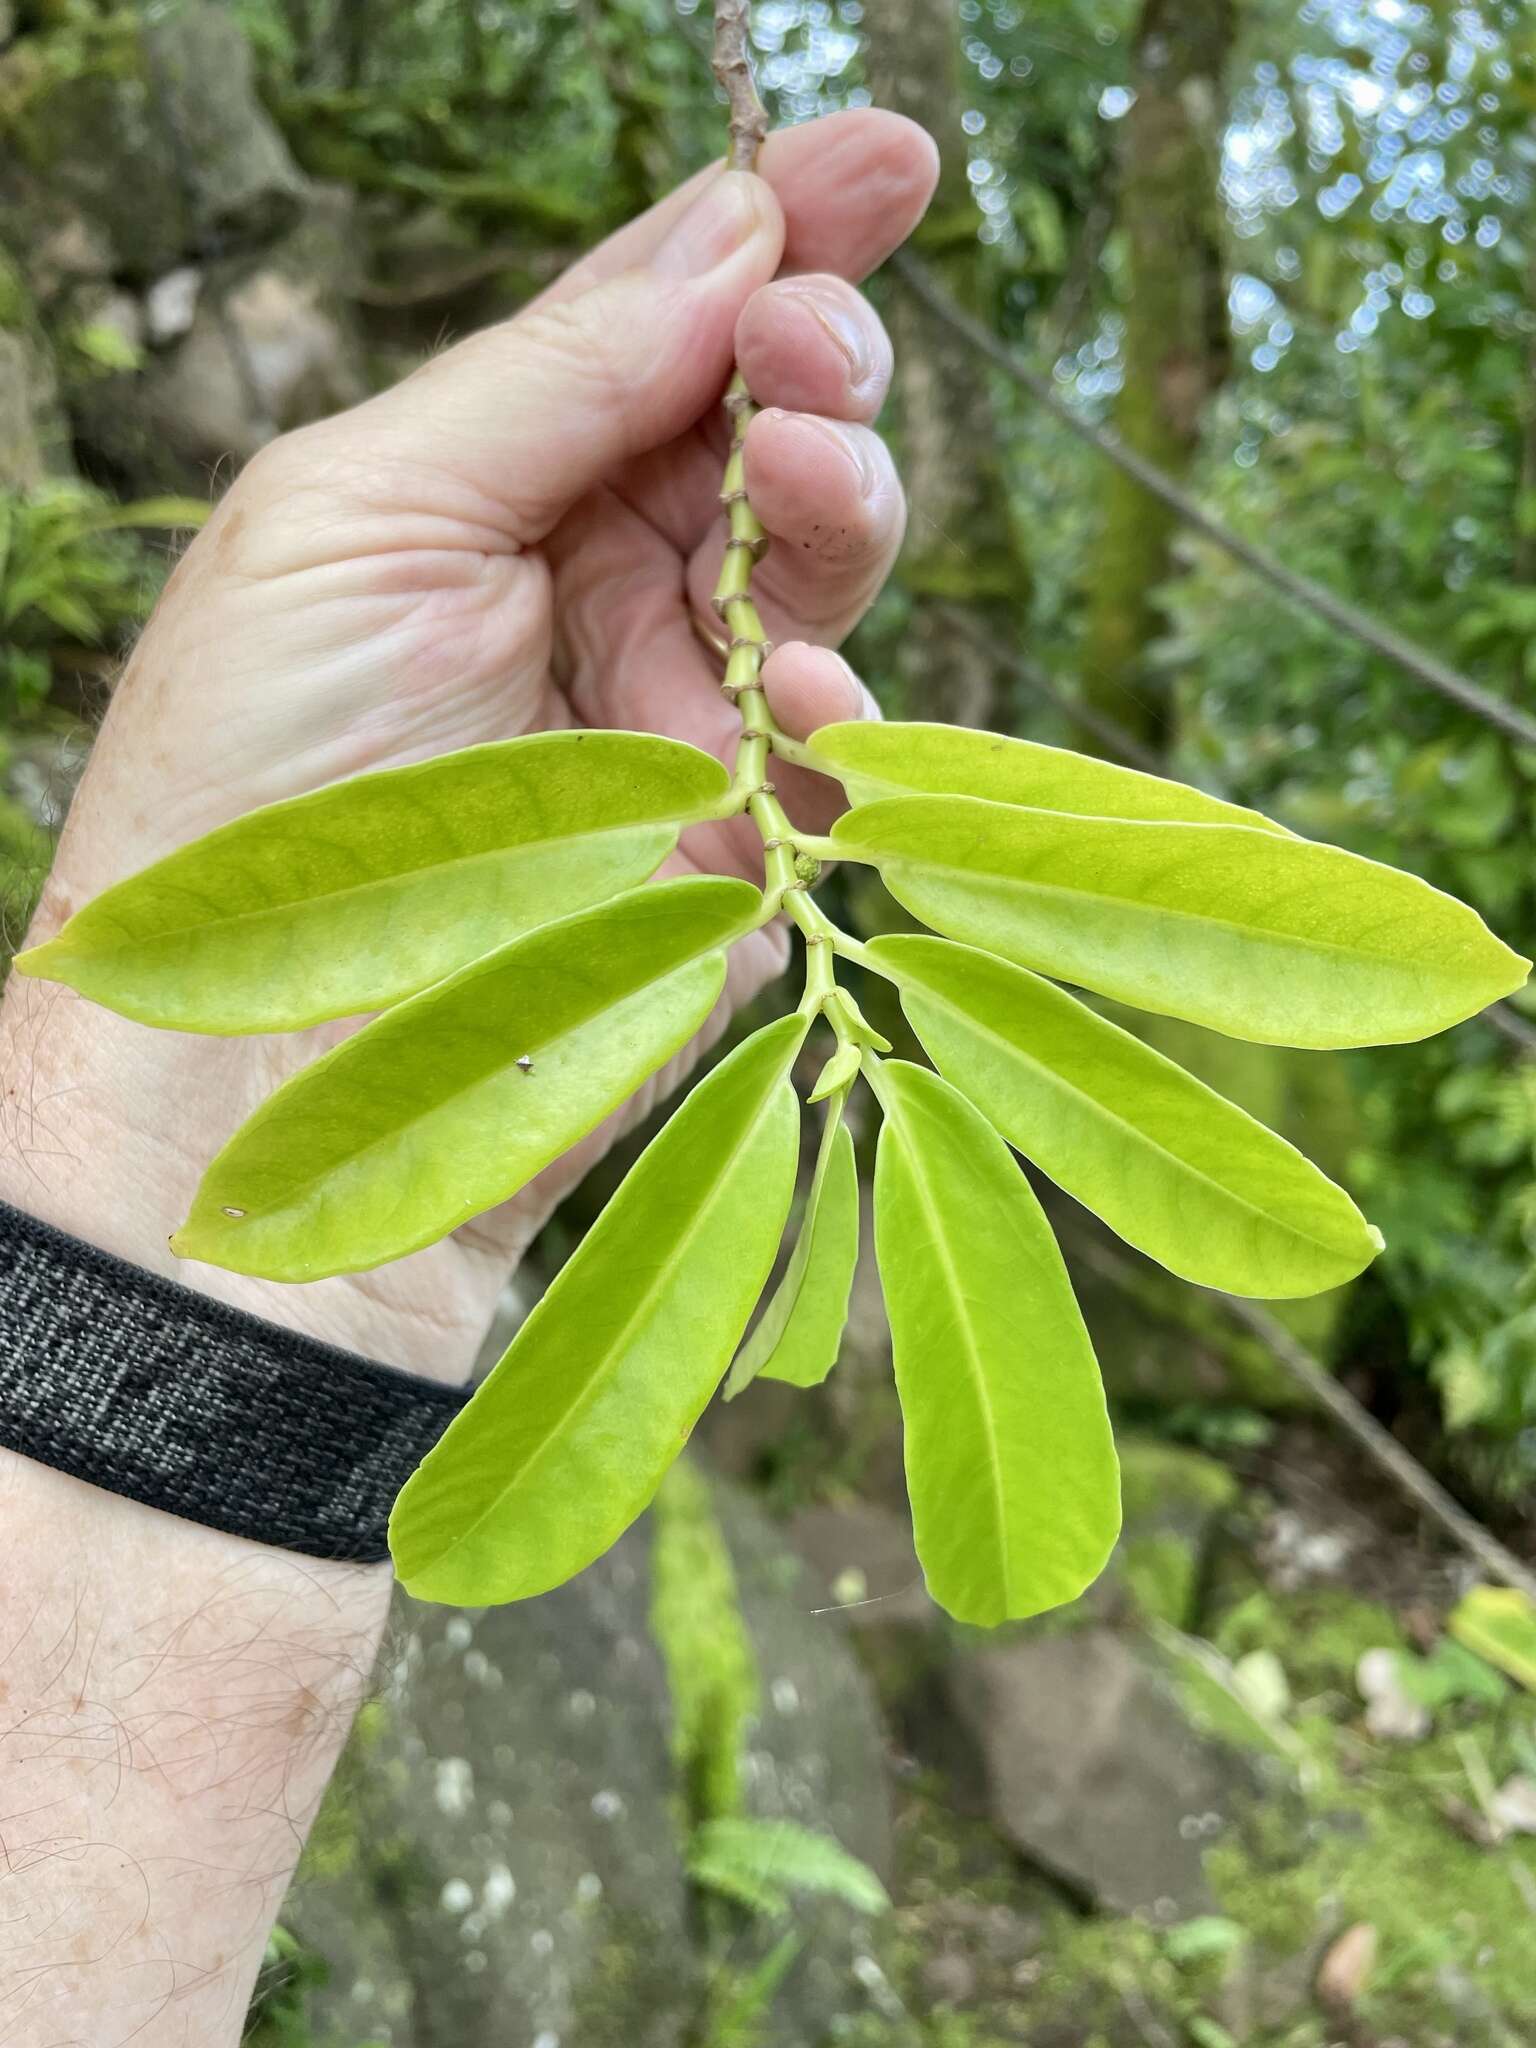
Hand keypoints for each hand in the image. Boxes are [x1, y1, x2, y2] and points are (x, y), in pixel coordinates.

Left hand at [0, 109, 937, 1375]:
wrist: (259, 1075)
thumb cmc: (253, 786)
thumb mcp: (358, 517)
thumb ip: (552, 377)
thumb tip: (721, 231)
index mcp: (488, 490)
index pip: (655, 333)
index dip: (775, 235)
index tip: (884, 155)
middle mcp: (592, 592)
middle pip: (761, 435)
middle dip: (814, 366)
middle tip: (812, 360)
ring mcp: (675, 727)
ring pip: (821, 578)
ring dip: (836, 511)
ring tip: (797, 494)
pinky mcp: (737, 858)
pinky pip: (842, 760)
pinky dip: (846, 722)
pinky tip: (805, 721)